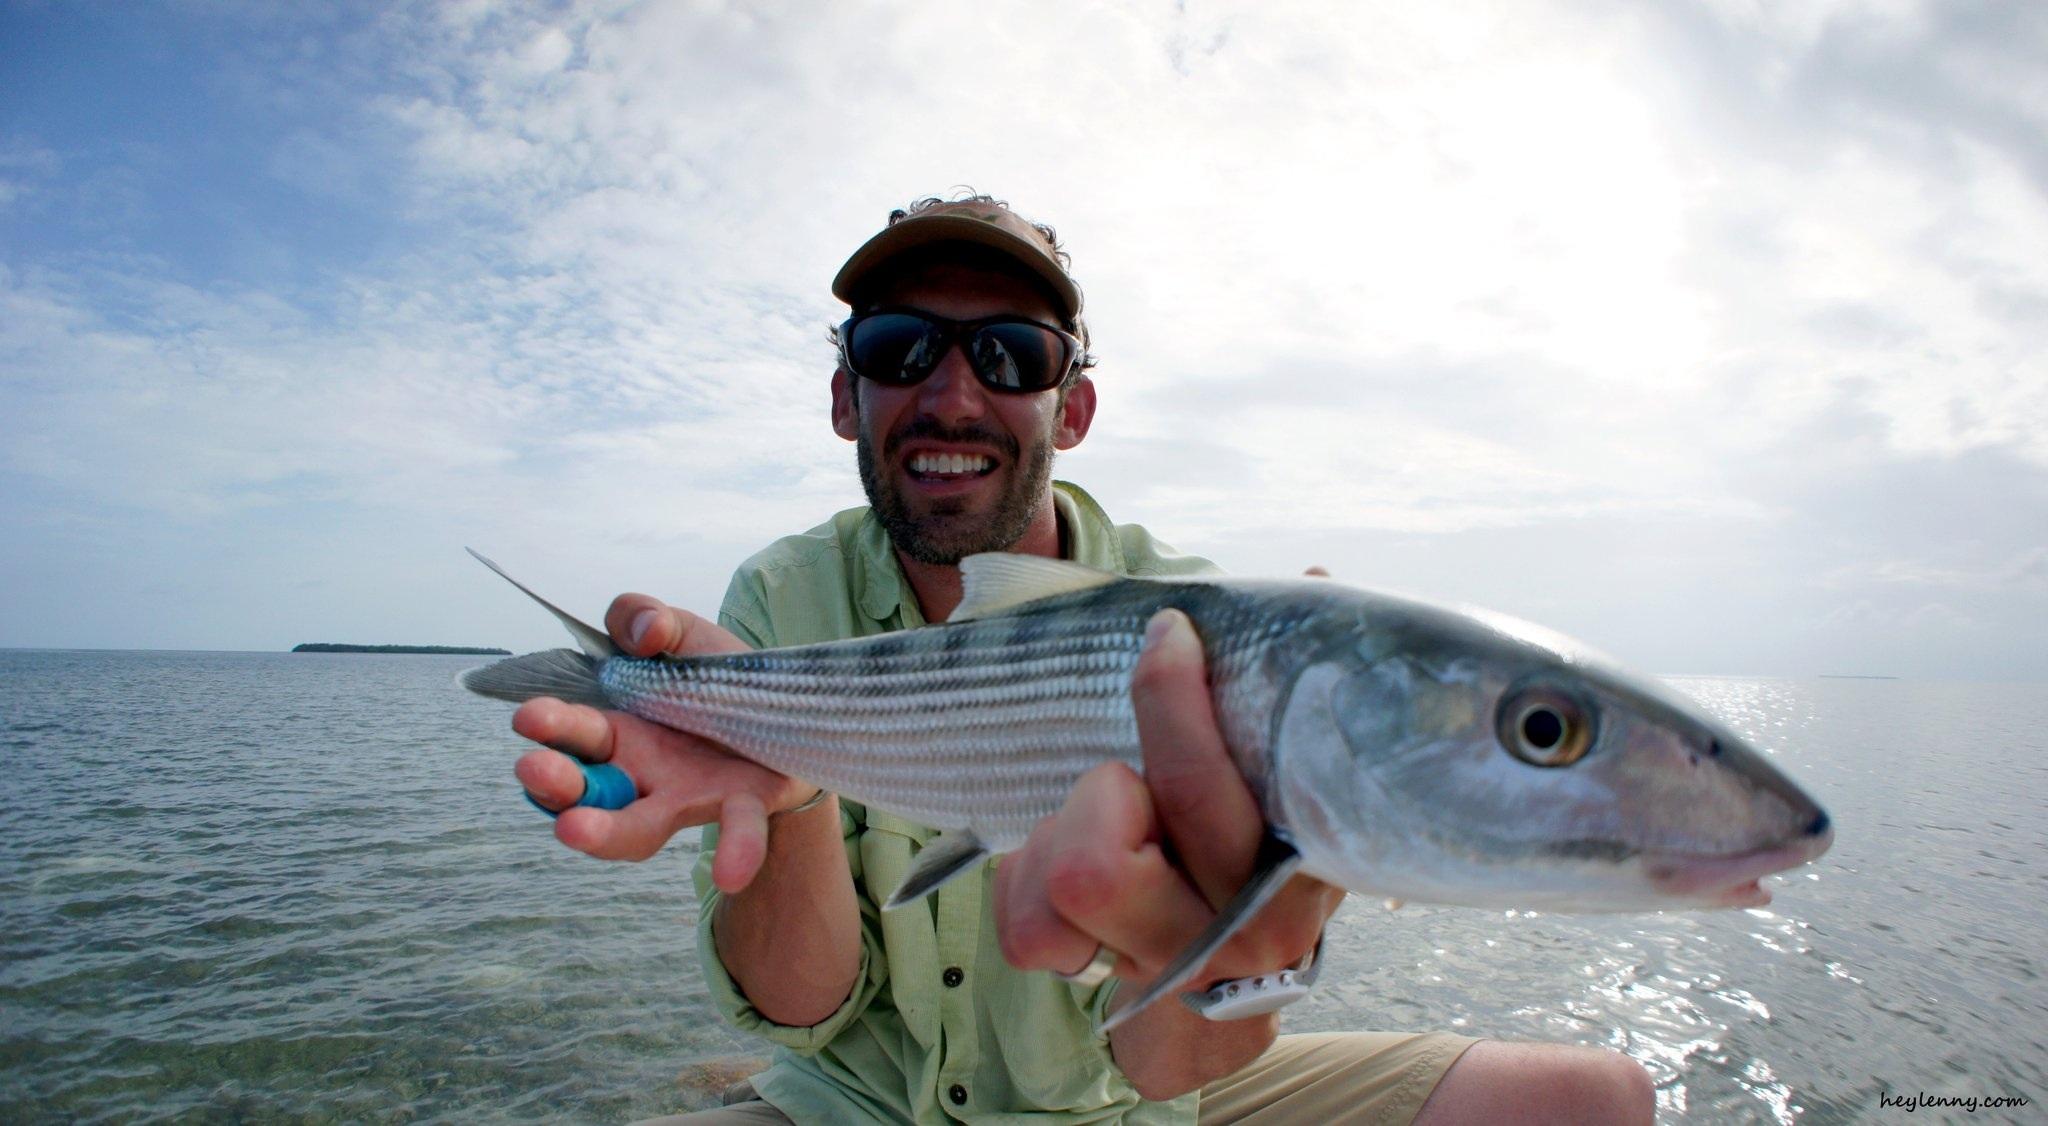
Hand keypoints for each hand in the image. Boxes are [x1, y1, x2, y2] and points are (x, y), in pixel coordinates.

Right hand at [510, 594, 817, 890]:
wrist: (793, 710)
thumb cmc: (718, 677)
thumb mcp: (682, 635)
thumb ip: (648, 620)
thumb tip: (645, 632)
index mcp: (616, 732)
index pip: (567, 734)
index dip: (547, 726)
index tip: (528, 718)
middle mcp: (639, 775)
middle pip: (585, 789)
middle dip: (555, 782)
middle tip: (533, 770)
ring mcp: (687, 797)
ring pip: (638, 826)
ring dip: (605, 831)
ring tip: (574, 830)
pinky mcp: (745, 804)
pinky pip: (740, 830)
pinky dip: (736, 850)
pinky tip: (731, 873)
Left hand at [991, 604, 1344, 997]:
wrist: (1235, 972)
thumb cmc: (1259, 827)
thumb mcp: (1292, 765)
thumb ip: (1297, 675)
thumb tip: (1315, 577)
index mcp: (1301, 867)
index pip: (1206, 784)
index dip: (1169, 699)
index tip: (1167, 632)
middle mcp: (1242, 930)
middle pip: (1106, 844)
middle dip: (1108, 778)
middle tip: (1131, 742)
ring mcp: (1169, 961)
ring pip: (1068, 878)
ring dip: (1071, 829)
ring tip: (1109, 816)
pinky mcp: (1097, 974)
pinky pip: (1028, 925)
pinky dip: (1028, 876)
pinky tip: (1066, 854)